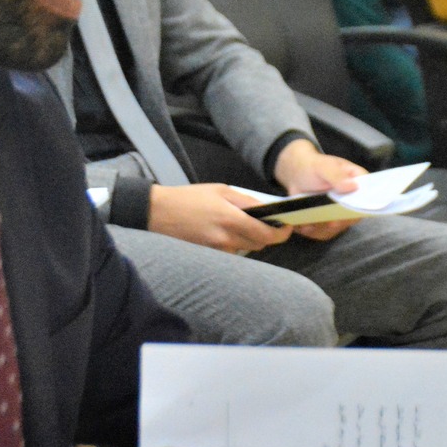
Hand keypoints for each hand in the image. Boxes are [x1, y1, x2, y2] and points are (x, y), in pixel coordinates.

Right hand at [148, 183, 291, 253]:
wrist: (159, 213)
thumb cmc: (189, 198)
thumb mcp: (221, 190)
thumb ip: (246, 201)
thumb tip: (267, 210)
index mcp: (231, 219)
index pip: (267, 234)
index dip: (282, 233)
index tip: (287, 228)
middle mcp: (226, 239)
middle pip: (260, 244)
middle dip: (267, 234)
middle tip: (267, 222)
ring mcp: (217, 250)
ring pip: (247, 249)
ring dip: (250, 239)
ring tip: (241, 224)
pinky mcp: (210, 256)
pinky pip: (232, 253)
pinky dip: (235, 244)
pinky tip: (225, 232)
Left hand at [272, 140, 364, 240]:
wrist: (295, 173)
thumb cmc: (312, 166)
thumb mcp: (323, 167)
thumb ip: (336, 175)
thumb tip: (353, 186)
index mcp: (357, 182)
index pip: (367, 197)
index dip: (361, 208)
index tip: (348, 214)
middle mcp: (352, 199)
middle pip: (354, 216)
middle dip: (340, 223)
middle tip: (330, 223)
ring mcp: (340, 210)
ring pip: (339, 227)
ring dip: (325, 229)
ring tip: (309, 225)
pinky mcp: (328, 218)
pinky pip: (326, 231)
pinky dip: (315, 231)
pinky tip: (304, 226)